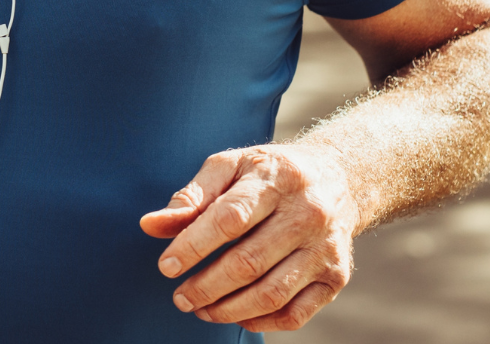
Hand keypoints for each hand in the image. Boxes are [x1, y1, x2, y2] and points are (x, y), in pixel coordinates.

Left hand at [139, 144, 358, 332]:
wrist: (339, 178)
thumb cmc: (271, 173)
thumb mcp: (230, 167)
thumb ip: (191, 197)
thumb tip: (150, 226)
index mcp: (276, 179)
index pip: (229, 219)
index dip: (193, 246)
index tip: (166, 266)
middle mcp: (307, 213)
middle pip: (249, 262)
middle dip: (205, 287)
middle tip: (180, 297)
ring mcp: (326, 248)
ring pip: (271, 293)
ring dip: (228, 310)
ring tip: (201, 309)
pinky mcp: (336, 277)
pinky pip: (295, 314)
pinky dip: (261, 322)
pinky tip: (237, 315)